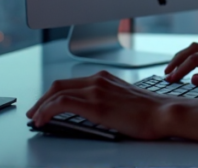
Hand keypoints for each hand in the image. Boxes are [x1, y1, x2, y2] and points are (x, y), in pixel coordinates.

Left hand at [26, 70, 169, 139]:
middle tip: (34, 112)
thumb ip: (108, 100)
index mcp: (105, 78)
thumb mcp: (124, 101)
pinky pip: (62, 103)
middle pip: (59, 85)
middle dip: (42, 99)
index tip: (45, 104)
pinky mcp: (95, 105)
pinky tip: (42, 119)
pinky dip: (47, 110)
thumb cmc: (150, 112)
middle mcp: (99, 80)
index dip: (53, 94)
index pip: (71, 82)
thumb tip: (95, 111)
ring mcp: (96, 91)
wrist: (163, 113)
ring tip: (35, 118)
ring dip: (41, 106)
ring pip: (57, 92)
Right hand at [164, 42, 197, 89]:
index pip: (196, 58)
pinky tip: (188, 67)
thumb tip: (194, 79)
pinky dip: (192, 59)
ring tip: (172, 70)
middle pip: (192, 49)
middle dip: (177, 61)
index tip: (171, 79)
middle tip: (166, 74)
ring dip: (183, 58)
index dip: (181, 69)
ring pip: (197, 49)